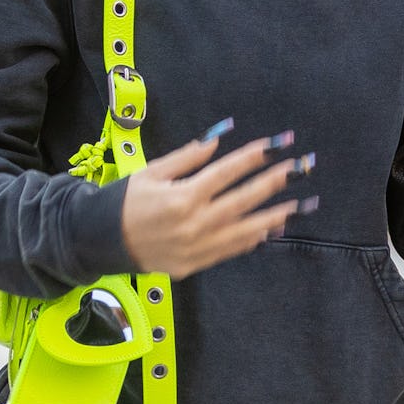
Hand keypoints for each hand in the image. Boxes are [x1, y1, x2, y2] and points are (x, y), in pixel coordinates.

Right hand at [121, 126, 314, 277]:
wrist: (102, 242)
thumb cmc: (126, 201)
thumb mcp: (152, 171)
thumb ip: (187, 157)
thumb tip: (218, 140)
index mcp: (183, 196)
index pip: (228, 172)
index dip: (254, 156)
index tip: (276, 143)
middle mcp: (195, 223)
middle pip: (244, 199)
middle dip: (275, 181)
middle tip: (301, 167)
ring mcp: (198, 247)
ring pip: (246, 230)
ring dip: (275, 215)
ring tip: (300, 203)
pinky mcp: (196, 264)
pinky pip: (232, 250)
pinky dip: (253, 239)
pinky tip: (272, 229)